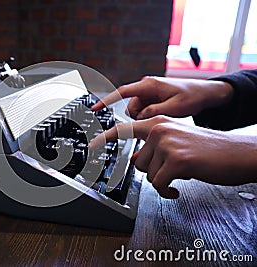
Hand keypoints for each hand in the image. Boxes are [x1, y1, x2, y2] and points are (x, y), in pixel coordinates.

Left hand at [89, 116, 256, 198]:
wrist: (235, 153)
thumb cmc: (207, 149)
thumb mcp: (176, 140)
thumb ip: (154, 146)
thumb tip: (135, 158)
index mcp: (158, 123)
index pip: (124, 129)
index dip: (105, 138)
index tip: (91, 145)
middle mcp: (159, 130)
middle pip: (137, 162)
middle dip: (152, 170)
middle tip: (172, 168)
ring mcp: (167, 143)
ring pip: (148, 174)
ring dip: (162, 179)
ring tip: (181, 172)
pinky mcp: (176, 160)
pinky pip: (158, 185)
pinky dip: (166, 191)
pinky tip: (176, 188)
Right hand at [91, 76, 233, 119]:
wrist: (205, 93)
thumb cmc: (192, 96)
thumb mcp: (175, 108)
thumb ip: (154, 112)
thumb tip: (140, 118)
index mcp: (149, 85)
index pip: (122, 92)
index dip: (106, 100)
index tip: (94, 108)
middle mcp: (146, 87)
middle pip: (130, 107)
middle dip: (140, 116)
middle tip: (159, 117)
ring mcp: (149, 92)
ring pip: (137, 111)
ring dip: (146, 116)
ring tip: (165, 113)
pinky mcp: (152, 97)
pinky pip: (144, 110)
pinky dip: (151, 114)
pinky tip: (164, 112)